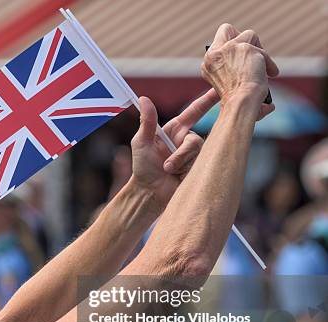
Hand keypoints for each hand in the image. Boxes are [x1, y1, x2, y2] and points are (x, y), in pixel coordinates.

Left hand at [129, 91, 217, 209]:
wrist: (150, 193)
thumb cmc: (143, 167)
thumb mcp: (141, 142)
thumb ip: (147, 121)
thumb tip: (144, 98)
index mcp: (175, 130)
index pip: (195, 111)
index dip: (208, 99)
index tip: (221, 88)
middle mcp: (188, 140)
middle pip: (195, 139)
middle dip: (182, 152)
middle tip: (166, 166)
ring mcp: (195, 155)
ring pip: (196, 152)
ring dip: (179, 162)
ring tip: (167, 171)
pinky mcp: (200, 168)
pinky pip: (200, 164)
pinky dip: (184, 170)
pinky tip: (177, 177)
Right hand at [202, 24, 278, 119]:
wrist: (240, 104)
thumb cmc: (236, 105)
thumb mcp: (230, 89)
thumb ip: (236, 79)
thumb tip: (267, 97)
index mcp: (207, 65)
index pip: (217, 44)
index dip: (230, 47)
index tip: (240, 57)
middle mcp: (213, 54)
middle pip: (227, 30)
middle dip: (243, 39)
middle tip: (253, 52)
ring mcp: (227, 49)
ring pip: (249, 36)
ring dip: (259, 52)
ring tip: (263, 69)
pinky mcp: (243, 47)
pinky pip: (262, 50)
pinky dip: (268, 62)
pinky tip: (270, 73)